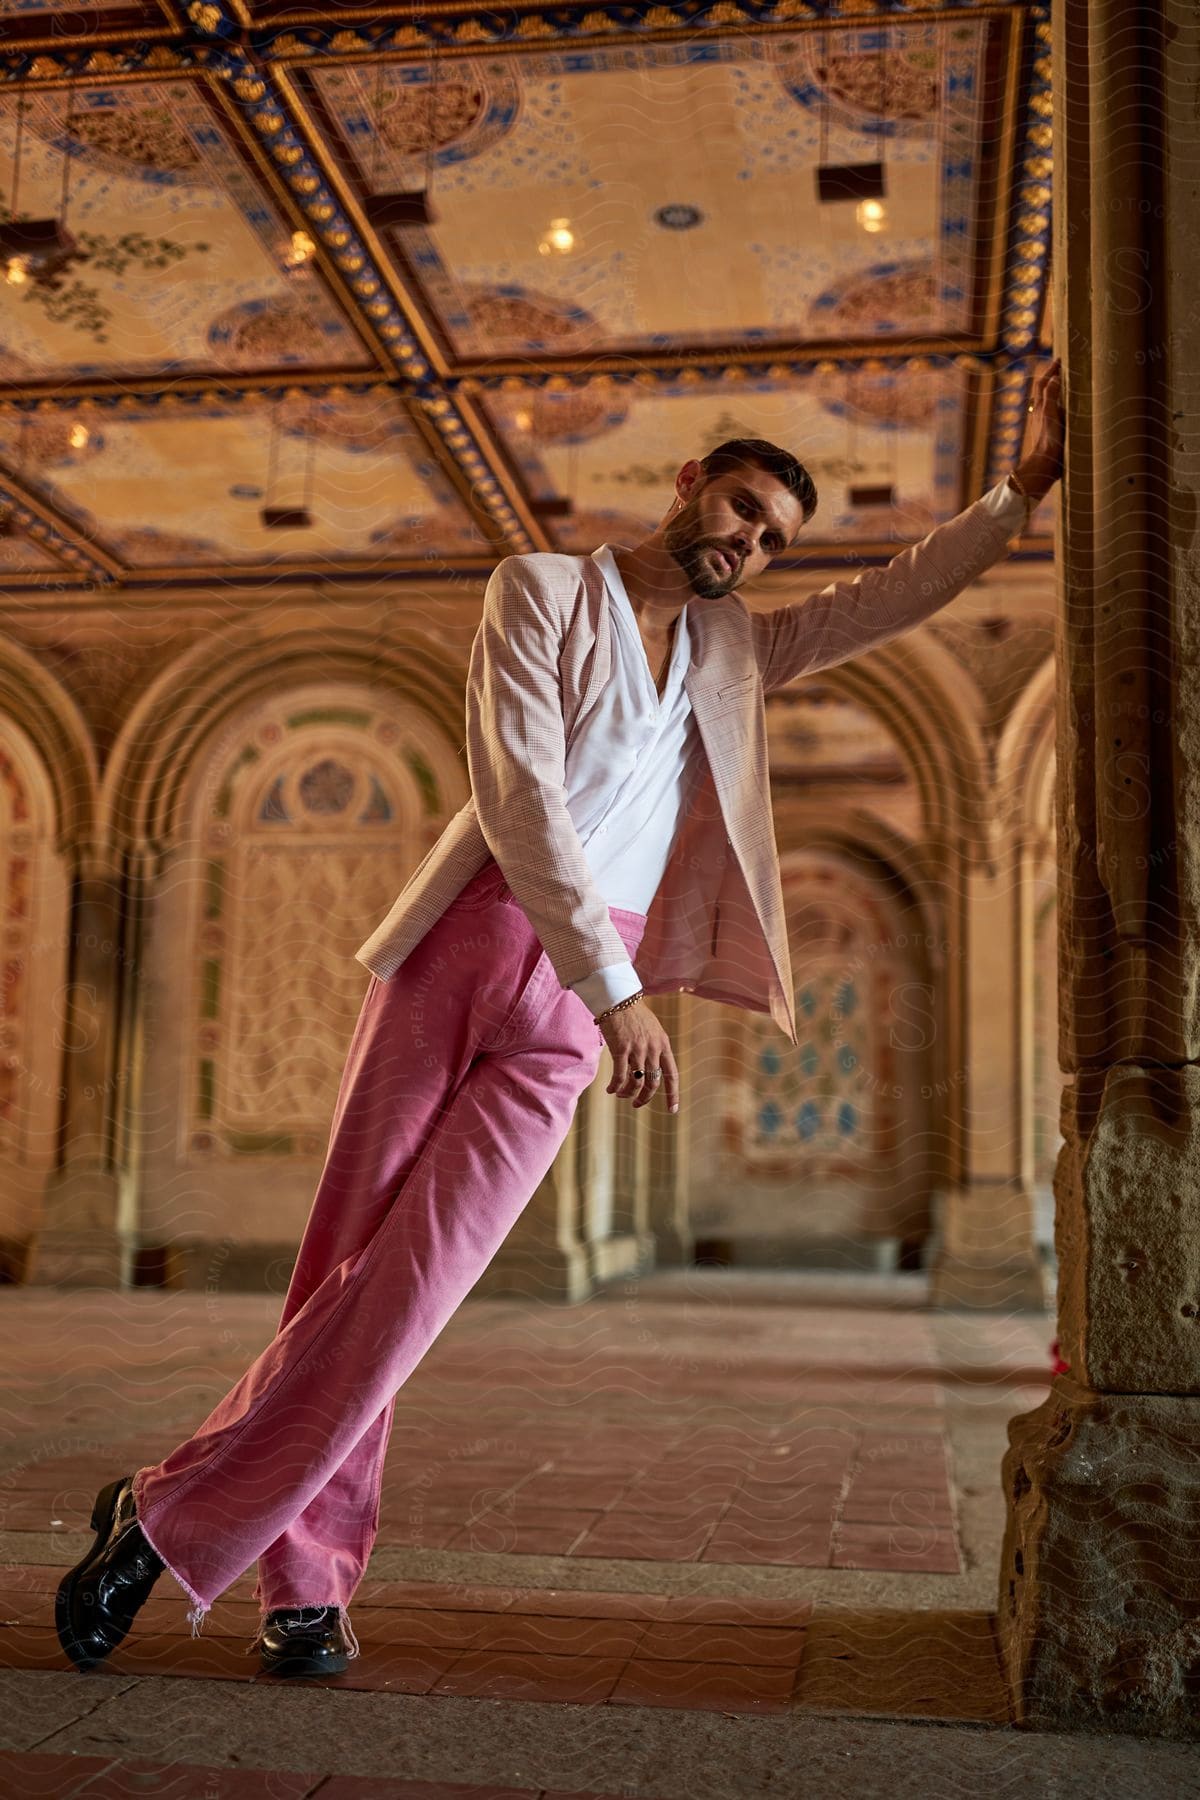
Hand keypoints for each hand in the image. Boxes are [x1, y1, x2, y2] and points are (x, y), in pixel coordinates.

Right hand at [599, 999, 679, 1112]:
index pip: (671, 1075)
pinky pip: (620, 1076)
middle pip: (653, 1083)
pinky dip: (615, 1086)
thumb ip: (654, 1047)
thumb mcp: (652, 1029)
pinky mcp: (621, 1049)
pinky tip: (610, 1089)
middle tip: (636, 1104)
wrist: (619, 998)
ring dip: (628, 1093)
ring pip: (636, 1082)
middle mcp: (653, 1049)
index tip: (672, 1110)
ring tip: (621, 1095)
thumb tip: (648, 1068)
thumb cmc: (633, 1013)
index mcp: (664, 1044)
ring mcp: (638, 1049)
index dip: (673, 1094)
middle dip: (645, 1097)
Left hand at [1012, 357, 1063, 501]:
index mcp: (1040, 408)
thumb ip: (1051, 395)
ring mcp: (1045, 425)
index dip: (1050, 371)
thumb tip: (1054, 377)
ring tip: (1070, 385)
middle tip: (1064, 369)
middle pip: (1044, 392)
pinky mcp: (1051, 434)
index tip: (1060, 360)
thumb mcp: (1050, 414)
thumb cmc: (1048, 441)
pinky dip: (1062, 407)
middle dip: (1052, 379)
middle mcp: (1040, 414)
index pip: (1043, 383)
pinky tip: (1071, 410)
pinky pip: (1056, 415)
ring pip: (1049, 403)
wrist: (1045, 467)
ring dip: (1057, 392)